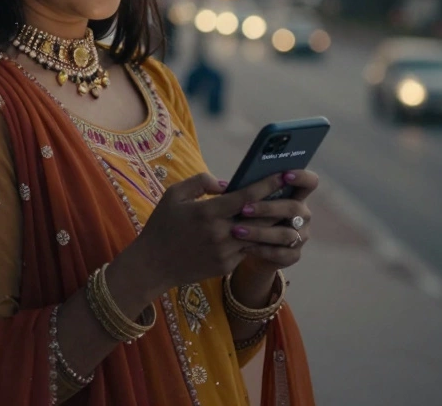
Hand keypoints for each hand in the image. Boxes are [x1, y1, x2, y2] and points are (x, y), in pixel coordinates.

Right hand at [125, 171, 300, 293]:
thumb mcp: (173, 195)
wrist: (152, 264)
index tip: (282, 174)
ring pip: (258, 236)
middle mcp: (220, 233)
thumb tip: (228, 183)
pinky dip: (255, 240)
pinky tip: (260, 232)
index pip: (247, 196)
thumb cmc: (161, 225)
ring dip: (271, 224)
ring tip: (281, 212)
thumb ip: (200, 182)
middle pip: (261, 217)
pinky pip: (247, 250)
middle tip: (289, 192)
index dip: (268, 184)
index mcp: (207, 212)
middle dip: (276, 204)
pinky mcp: (226, 266)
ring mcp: (225, 252)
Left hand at [232, 169, 317, 269]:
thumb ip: (237, 189)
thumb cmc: (245, 216)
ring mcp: (300, 235)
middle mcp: (302, 214)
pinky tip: (245, 248)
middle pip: (294, 208)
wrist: (246, 248)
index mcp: (294, 195)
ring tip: (237, 231)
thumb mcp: (242, 200)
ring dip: (260, 232)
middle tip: (244, 209)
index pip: (309, 182)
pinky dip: (262, 250)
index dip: (302, 177)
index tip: (284, 175)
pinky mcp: (293, 255)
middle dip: (268, 208)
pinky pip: (281, 253)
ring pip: (286, 233)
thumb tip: (221, 185)